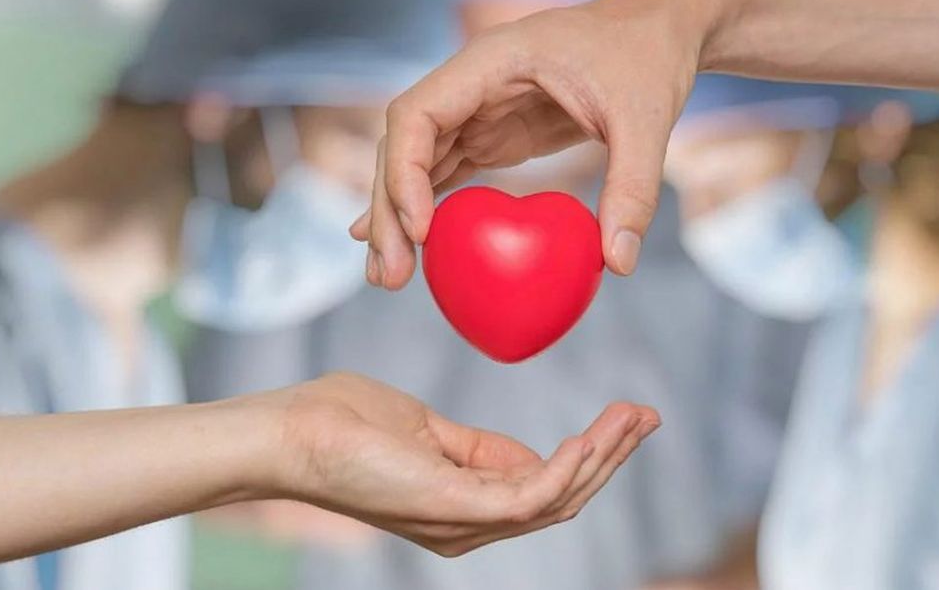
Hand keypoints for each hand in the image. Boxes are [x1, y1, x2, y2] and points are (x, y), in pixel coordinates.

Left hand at [254, 372, 660, 556]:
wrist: (291, 431)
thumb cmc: (343, 423)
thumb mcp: (424, 429)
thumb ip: (474, 446)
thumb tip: (524, 453)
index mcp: (463, 507)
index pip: (543, 490)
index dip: (591, 455)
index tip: (624, 414)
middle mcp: (469, 526)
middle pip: (563, 500)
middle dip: (611, 458)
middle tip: (647, 415)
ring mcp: (463, 521)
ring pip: (558, 500)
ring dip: (604, 456)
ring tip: (635, 416)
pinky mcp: (454, 506)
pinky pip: (532, 494)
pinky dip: (570, 465)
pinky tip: (595, 435)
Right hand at [351, 0, 717, 287]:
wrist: (658, 30)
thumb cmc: (648, 58)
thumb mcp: (647, 118)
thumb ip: (633, 187)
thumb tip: (619, 264)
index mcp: (492, 60)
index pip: (417, 112)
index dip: (405, 170)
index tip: (422, 230)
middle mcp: (470, 83)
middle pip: (402, 144)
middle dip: (389, 209)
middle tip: (392, 276)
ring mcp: (476, 109)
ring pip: (414, 162)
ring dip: (398, 217)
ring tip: (390, 278)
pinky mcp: (492, 133)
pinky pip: (444, 172)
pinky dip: (424, 210)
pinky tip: (411, 249)